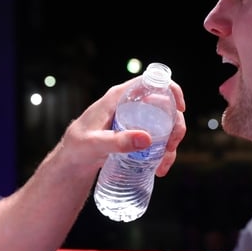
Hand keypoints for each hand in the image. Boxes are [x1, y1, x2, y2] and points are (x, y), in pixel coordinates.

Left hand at [56, 76, 186, 177]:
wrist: (70, 162)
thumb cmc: (76, 148)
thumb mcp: (94, 145)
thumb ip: (117, 142)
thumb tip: (147, 138)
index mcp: (118, 98)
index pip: (149, 82)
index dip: (170, 89)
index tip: (181, 107)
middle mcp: (129, 105)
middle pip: (164, 106)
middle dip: (175, 125)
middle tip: (170, 147)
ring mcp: (134, 120)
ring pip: (164, 124)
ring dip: (171, 143)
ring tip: (163, 165)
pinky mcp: (135, 135)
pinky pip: (157, 138)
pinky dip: (163, 152)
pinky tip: (160, 168)